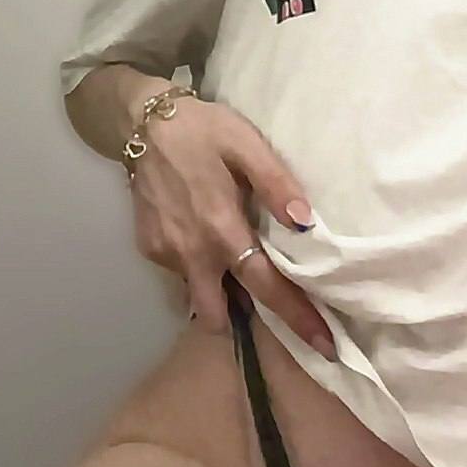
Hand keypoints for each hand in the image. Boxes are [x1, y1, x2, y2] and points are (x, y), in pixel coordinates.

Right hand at [129, 97, 335, 357]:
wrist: (141, 121)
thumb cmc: (202, 130)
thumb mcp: (245, 144)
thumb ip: (275, 183)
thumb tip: (306, 222)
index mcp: (222, 230)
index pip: (265, 286)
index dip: (296, 317)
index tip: (325, 345)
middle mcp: (192, 252)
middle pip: (219, 314)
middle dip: (242, 319)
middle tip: (265, 302)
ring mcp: (165, 254)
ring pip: (198, 293)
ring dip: (218, 288)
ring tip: (232, 261)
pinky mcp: (148, 247)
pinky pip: (180, 272)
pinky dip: (197, 265)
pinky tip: (202, 234)